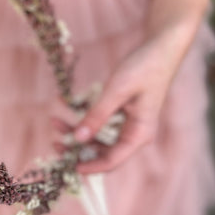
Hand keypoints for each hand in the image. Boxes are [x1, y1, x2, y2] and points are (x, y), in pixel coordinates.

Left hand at [54, 20, 197, 172]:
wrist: (160, 48)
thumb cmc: (144, 68)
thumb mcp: (116, 91)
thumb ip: (97, 115)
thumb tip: (78, 139)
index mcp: (139, 134)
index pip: (112, 161)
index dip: (89, 166)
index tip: (67, 166)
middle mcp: (134, 133)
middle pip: (103, 151)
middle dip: (78, 149)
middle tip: (54, 143)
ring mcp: (128, 123)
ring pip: (98, 137)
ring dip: (77, 132)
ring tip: (54, 122)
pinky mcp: (122, 113)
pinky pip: (100, 122)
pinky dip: (83, 117)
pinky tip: (65, 106)